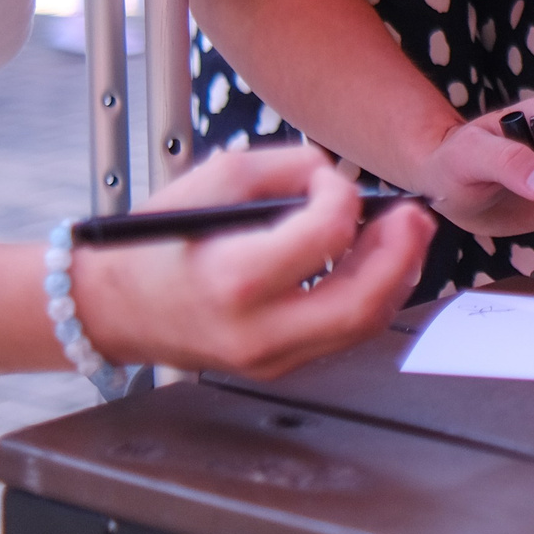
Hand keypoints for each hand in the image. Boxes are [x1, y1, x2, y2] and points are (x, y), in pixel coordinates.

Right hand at [74, 145, 432, 378]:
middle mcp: (257, 331)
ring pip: (361, 325)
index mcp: (235, 279)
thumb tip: (334, 173)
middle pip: (361, 302)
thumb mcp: (211, 180)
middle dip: (403, 253)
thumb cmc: (158, 242)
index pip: (324, 236)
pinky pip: (341, 334)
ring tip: (404, 233)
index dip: (342, 196)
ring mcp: (270, 358)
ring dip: (396, 274)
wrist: (115, 307)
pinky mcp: (279, 366)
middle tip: (417, 215)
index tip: (331, 179)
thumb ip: (282, 166)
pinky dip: (370, 294)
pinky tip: (375, 260)